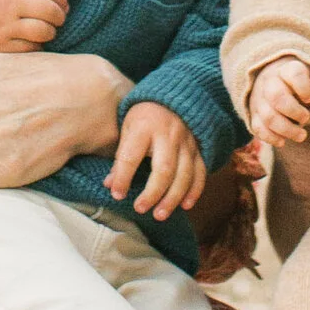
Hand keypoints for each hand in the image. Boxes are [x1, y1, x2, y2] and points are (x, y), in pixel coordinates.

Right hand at [0, 0, 68, 59]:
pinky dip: (35, 47)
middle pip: (48, 9)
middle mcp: (7, 7)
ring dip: (50, 33)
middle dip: (59, 16)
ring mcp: (3, 28)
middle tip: (59, 20)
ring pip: (42, 30)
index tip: (63, 4)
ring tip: (46, 34)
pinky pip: (27, 48)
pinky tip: (32, 45)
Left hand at [107, 101, 205, 218]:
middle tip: (140, 209)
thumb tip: (109, 185)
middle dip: (152, 193)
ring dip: (172, 198)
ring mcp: (186, 142)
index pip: (131, 156)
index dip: (123, 177)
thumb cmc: (144, 115)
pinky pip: (200, 172)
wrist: (174, 95)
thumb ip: (121, 155)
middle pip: (163, 169)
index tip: (116, 194)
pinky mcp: (198, 149)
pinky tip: (185, 205)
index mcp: (144, 126)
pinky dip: (194, 190)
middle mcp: (168, 135)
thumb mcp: (127, 127)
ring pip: (184, 174)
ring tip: (159, 215)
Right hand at [246, 57, 309, 150]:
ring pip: (268, 116)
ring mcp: (259, 98)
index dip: (304, 88)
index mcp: (287, 69)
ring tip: (302, 135)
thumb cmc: (300, 82)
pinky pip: (257, 127)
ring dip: (286, 130)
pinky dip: (271, 138)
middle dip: (294, 112)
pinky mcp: (253, 113)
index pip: (294, 74)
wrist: (275, 79)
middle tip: (307, 118)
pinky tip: (283, 141)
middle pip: (277, 97)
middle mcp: (269, 82)